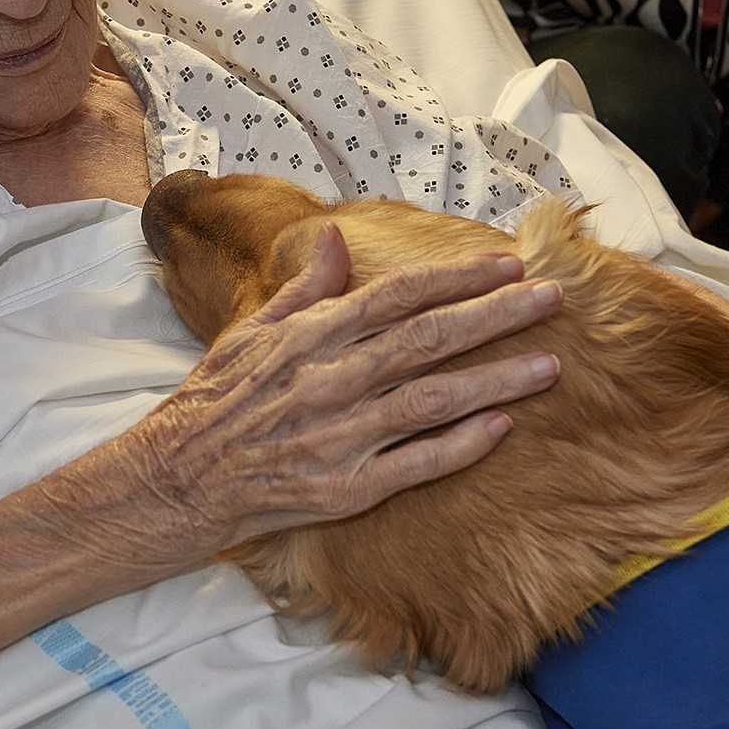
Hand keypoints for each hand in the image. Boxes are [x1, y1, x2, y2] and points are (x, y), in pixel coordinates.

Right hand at [66, 225, 561, 574]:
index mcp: (309, 336)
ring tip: (549, 366)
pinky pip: (414, 465)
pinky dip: (458, 446)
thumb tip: (342, 239)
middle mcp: (329, 380)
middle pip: (427, 340)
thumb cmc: (216, 402)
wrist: (176, 481)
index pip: (397, 296)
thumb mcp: (251, 330)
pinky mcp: (344, 489)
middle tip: (552, 301)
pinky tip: (501, 429)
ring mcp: (340, 437)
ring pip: (431, 400)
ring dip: (494, 381)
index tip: (507, 265)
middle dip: (495, 318)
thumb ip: (306, 288)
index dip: (456, 279)